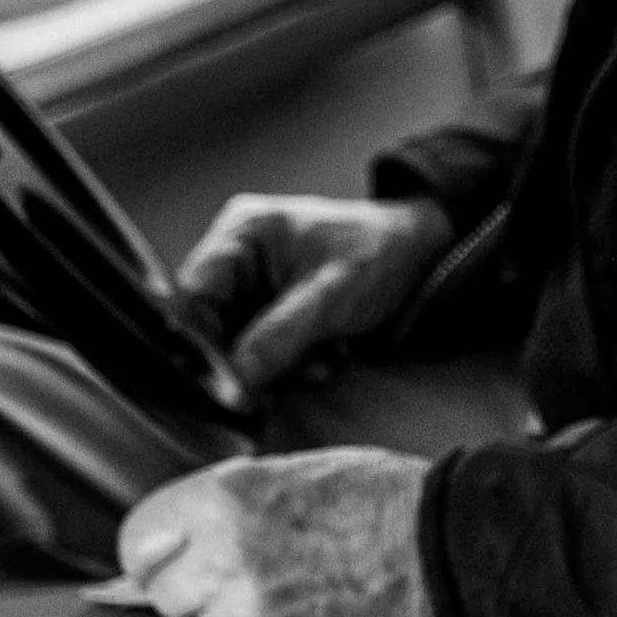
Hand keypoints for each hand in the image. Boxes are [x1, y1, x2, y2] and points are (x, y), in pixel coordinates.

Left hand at [100, 447, 435, 616]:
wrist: (439, 551)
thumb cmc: (372, 501)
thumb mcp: (284, 472)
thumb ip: (216, 506)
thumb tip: (166, 542)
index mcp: (222, 500)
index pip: (135, 543)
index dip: (156, 552)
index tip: (175, 557)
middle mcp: (226, 560)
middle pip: (165, 596)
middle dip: (196, 589)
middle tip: (245, 575)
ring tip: (281, 599)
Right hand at [174, 194, 455, 388]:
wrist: (422, 259)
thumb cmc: (380, 255)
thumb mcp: (331, 296)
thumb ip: (279, 337)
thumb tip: (234, 382)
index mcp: (241, 233)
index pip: (194, 294)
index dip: (202, 341)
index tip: (227, 381)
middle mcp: (236, 259)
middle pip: (211, 326)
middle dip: (249, 359)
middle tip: (285, 378)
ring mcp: (252, 288)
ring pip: (236, 347)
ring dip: (276, 368)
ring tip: (320, 362)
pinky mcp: (270, 314)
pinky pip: (261, 353)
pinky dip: (289, 366)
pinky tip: (325, 360)